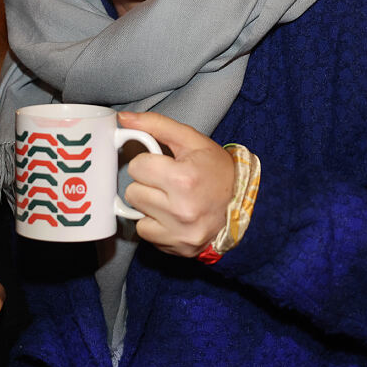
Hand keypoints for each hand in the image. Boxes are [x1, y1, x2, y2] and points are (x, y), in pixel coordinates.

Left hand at [118, 111, 235, 257]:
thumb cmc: (216, 170)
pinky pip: (144, 232)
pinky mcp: (178, 247)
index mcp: (184, 179)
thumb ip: (156, 125)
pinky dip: (153, 223)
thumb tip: (123, 119)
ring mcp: (180, 232)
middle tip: (167, 182)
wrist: (244, 204)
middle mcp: (182, 210)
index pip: (136, 166)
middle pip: (132, 191)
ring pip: (135, 212)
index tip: (163, 165)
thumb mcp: (191, 140)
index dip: (147, 162)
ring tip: (170, 198)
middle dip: (146, 184)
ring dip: (148, 203)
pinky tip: (170, 215)